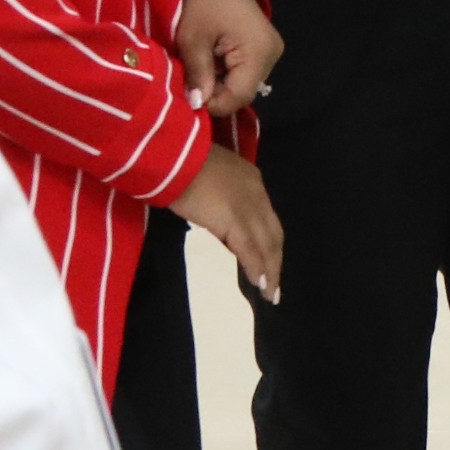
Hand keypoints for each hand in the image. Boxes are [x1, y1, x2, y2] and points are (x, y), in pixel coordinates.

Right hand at [161, 144, 285, 304]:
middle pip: (273, 233)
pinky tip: (259, 283)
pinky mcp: (234, 220)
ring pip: (266, 244)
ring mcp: (248, 207)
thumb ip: (219, 197)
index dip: (268, 240)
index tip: (269, 259)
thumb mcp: (209, 177)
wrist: (174, 157)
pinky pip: (250, 249)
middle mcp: (256, 194)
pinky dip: (256, 267)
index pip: (266, 217)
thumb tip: (219, 220)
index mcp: (251, 180)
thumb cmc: (182, 165)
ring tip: (269, 292)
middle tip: (274, 284)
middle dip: (275, 260)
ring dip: (270, 271)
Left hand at [169, 0, 281, 117]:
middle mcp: (272, 55)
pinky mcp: (265, 49)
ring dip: (219, 83)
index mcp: (258, 51)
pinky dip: (226, 73)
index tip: (188, 98)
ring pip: (244, 84)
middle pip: (243, 92)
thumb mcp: (192, 38)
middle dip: (214, 92)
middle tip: (189, 82)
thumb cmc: (203, 1)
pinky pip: (246, 73)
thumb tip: (197, 105)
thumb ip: (198, 74)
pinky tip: (211, 61)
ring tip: (199, 67)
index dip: (213, 103)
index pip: (239, 96)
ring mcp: (271, 52)